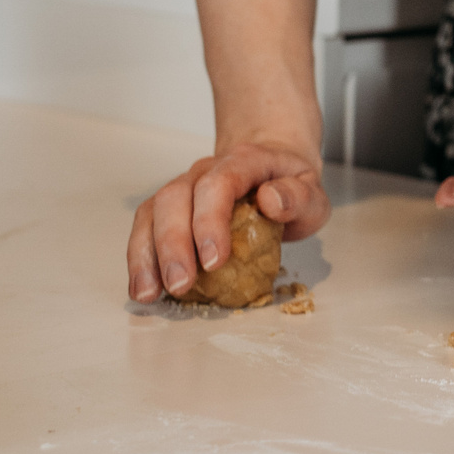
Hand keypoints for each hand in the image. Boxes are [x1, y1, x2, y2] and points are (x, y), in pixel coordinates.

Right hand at [128, 140, 323, 302]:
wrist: (274, 169)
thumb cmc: (291, 186)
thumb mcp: (313, 193)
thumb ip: (299, 197)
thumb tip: (271, 201)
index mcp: (244, 161)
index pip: (219, 184)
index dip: (211, 221)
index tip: (214, 261)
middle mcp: (206, 170)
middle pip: (176, 198)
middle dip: (174, 244)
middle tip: (181, 284)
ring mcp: (183, 187)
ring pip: (152, 212)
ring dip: (147, 254)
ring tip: (150, 293)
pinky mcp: (168, 208)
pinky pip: (145, 227)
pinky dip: (140, 258)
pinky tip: (145, 287)